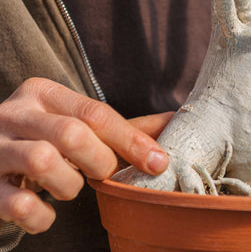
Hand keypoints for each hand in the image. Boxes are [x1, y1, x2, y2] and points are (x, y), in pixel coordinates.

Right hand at [0, 78, 172, 233]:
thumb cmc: (45, 137)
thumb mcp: (76, 122)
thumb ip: (122, 126)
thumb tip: (176, 120)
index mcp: (43, 93)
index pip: (96, 113)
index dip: (132, 140)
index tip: (159, 162)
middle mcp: (15, 113)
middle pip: (73, 134)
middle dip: (100, 162)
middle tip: (101, 173)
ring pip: (45, 163)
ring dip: (70, 186)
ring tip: (69, 185)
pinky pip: (19, 205)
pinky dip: (43, 216)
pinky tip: (46, 212)